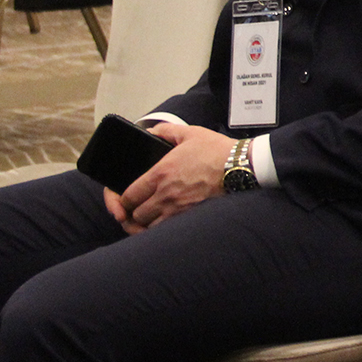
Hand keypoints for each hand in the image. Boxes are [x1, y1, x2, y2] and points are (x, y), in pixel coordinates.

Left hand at [116, 120, 234, 229]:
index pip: (128, 195)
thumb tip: (151, 131)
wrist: (241, 166)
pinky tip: (160, 225)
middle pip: (135, 214)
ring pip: (148, 226)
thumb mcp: (190, 133)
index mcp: (160, 173)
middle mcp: (165, 194)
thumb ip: (166, 130)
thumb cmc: (217, 150)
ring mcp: (177, 208)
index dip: (120, 199)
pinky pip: (166, 231)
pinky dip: (159, 230)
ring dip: (144, 224)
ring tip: (145, 220)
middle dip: (131, 213)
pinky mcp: (190, 216)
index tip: (123, 199)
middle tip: (133, 210)